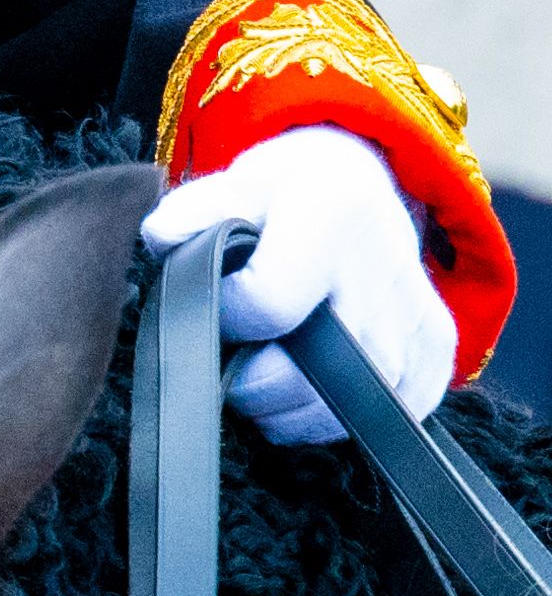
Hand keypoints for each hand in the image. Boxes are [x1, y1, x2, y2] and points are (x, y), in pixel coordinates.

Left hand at [142, 124, 456, 443]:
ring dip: (302, 411)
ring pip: (360, 407)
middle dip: (261, 386)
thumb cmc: (284, 188)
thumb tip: (158, 239)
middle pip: (320, 373)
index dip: (228, 318)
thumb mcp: (235, 180)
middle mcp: (383, 263)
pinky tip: (320, 388)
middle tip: (235, 370)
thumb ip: (194, 211)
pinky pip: (397, 412)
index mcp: (329, 212)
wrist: (353, 179)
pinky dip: (350, 415)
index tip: (215, 309)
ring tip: (270, 381)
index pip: (270, 303)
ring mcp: (417, 308)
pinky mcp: (437, 343)